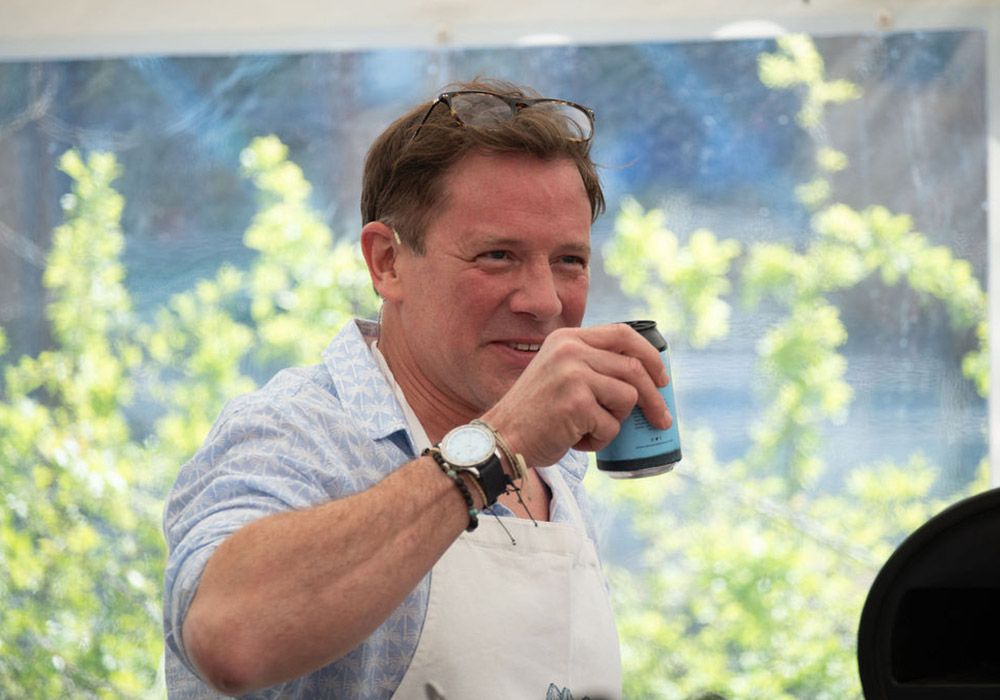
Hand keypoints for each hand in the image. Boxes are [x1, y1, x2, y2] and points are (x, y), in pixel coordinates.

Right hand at [481, 324, 671, 467]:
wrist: (502, 438)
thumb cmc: (535, 414)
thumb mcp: (559, 374)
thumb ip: (590, 366)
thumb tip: (645, 379)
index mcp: (568, 339)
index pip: (622, 334)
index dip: (650, 355)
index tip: (662, 378)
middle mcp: (570, 350)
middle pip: (633, 368)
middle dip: (654, 398)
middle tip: (662, 420)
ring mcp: (573, 375)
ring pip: (627, 398)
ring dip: (615, 422)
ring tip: (588, 429)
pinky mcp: (577, 403)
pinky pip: (611, 425)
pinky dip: (599, 441)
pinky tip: (575, 439)